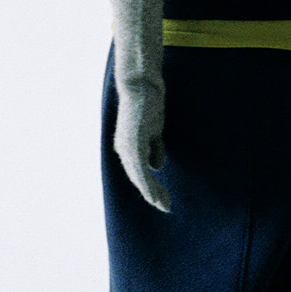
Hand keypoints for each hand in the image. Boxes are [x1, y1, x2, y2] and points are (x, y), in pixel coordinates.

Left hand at [112, 79, 169, 212]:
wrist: (142, 84)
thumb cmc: (148, 103)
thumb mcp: (154, 129)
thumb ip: (154, 148)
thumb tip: (157, 167)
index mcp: (128, 146)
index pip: (138, 172)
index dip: (150, 186)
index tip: (162, 199)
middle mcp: (124, 149)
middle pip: (137, 178)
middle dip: (152, 194)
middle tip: (166, 206)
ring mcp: (127, 146)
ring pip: (138, 177)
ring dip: (152, 193)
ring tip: (164, 204)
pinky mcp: (133, 142)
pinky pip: (140, 169)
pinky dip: (147, 183)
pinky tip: (155, 194)